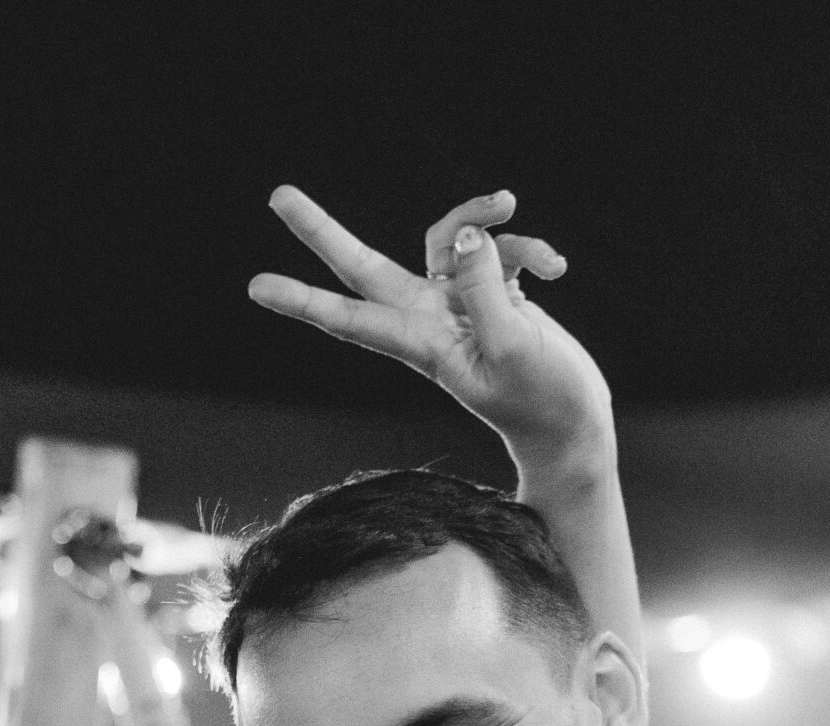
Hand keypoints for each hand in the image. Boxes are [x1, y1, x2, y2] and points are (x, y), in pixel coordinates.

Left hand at [249, 185, 612, 466]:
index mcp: (422, 344)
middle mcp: (430, 318)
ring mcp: (459, 303)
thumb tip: (465, 236)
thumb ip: (484, 288)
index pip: (351, 318)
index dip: (304, 301)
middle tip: (277, 195)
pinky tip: (555, 270)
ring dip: (485, 218)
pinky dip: (528, 249)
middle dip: (323, 232)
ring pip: (451, 238)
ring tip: (521, 218)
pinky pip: (499, 248)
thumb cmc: (541, 401)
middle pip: (365, 265)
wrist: (573, 425)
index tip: (256, 287)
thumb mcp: (513, 345)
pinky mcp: (492, 292)